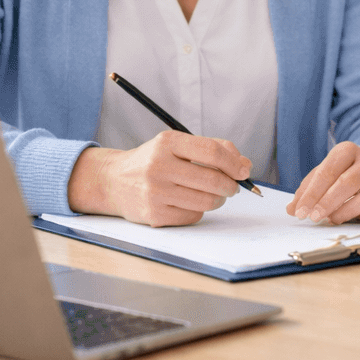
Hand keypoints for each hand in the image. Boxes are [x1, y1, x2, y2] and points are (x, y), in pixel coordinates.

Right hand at [67, 131, 251, 226]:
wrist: (113, 181)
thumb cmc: (154, 161)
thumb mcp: (177, 144)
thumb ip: (213, 149)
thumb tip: (245, 166)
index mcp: (167, 142)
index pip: (212, 152)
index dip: (234, 163)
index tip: (244, 171)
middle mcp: (158, 166)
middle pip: (213, 180)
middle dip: (231, 186)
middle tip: (232, 187)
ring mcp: (154, 192)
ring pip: (206, 201)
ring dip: (218, 200)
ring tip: (213, 194)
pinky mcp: (153, 215)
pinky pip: (193, 216)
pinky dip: (199, 210)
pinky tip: (190, 202)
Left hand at [286, 142, 359, 224]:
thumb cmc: (349, 173)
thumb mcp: (327, 174)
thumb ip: (308, 189)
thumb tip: (293, 209)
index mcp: (348, 150)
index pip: (328, 170)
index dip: (312, 193)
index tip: (301, 212)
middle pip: (349, 182)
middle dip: (328, 202)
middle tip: (315, 217)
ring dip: (348, 211)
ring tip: (334, 219)